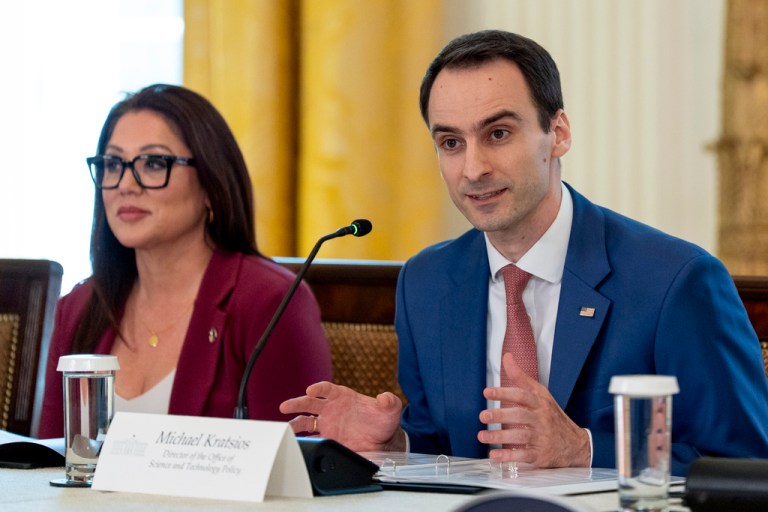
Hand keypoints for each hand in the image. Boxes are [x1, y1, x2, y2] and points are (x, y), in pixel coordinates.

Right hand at [279, 381, 405, 451]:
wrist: (381, 441)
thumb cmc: (383, 421)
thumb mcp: (390, 410)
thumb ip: (390, 402)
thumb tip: (385, 398)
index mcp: (343, 396)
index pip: (327, 389)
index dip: (319, 388)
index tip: (311, 390)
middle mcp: (331, 408)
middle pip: (310, 402)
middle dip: (297, 403)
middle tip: (285, 406)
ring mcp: (327, 423)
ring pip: (305, 420)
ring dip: (294, 423)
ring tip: (286, 429)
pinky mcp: (326, 438)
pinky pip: (310, 438)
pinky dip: (302, 440)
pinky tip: (294, 442)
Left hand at [478, 353, 590, 467]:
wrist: (576, 445)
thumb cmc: (552, 416)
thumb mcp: (541, 394)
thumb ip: (521, 378)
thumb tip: (507, 357)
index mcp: (540, 403)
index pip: (522, 395)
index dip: (505, 393)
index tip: (487, 392)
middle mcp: (541, 419)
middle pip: (520, 416)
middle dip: (500, 415)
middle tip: (482, 416)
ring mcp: (541, 438)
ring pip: (519, 436)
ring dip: (499, 437)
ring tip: (482, 436)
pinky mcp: (540, 455)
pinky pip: (523, 455)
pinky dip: (508, 457)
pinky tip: (494, 456)